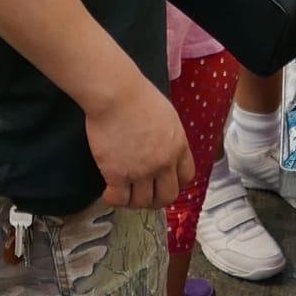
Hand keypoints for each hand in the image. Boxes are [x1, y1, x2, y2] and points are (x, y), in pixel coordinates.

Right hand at [87, 71, 194, 209]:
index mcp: (178, 146)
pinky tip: (109, 193)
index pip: (186, 177)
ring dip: (134, 201)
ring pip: (143, 202)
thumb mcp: (167, 114)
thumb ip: (170, 136)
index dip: (175, 183)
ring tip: (125, 194)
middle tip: (145, 195)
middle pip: (167, 196)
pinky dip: (113, 199)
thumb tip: (165, 145)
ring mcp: (141, 171)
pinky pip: (119, 199)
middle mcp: (163, 163)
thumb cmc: (137, 95)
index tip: (165, 183)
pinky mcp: (117, 174)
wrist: (115, 94)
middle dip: (156, 199)